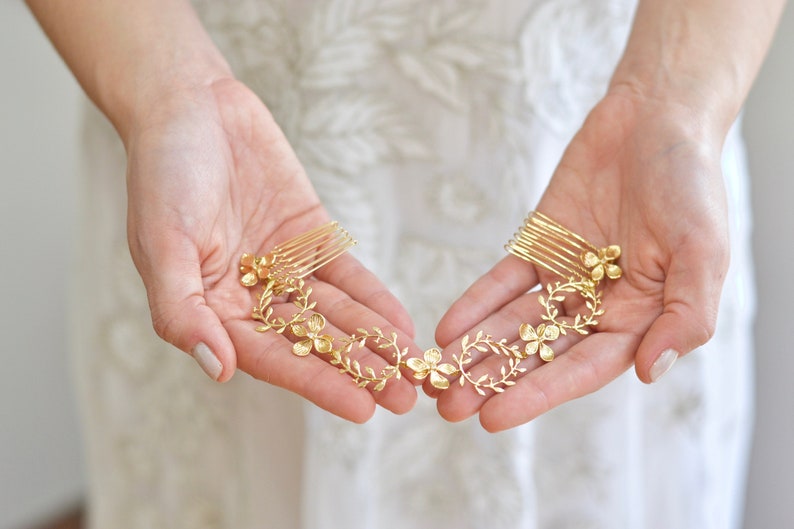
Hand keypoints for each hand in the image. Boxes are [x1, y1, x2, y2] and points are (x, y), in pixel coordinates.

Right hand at [125, 78, 419, 421]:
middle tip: (403, 398)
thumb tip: (219, 370)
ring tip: (412, 367)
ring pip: (334, 313)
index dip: (317, 384)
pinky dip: (373, 298)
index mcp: (211, 310)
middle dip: (358, 369)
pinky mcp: (310, 238)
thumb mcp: (162, 245)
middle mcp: (250, 297)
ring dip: (373, 340)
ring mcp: (283, 268)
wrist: (191, 106)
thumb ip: (183, 311)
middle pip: (311, 342)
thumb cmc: (162, 174)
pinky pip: (345, 274)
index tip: (361, 407)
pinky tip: (401, 323)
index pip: (271, 358)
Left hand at [433, 89, 729, 430]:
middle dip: (493, 381)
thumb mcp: (702, 249)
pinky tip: (446, 329)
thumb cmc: (690, 182)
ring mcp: (565, 278)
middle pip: (539, 354)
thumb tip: (649, 372)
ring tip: (435, 376)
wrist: (654, 118)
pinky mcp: (538, 247)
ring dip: (475, 350)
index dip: (540, 394)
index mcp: (640, 318)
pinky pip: (502, 282)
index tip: (494, 419)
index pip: (583, 368)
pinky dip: (475, 303)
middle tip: (447, 407)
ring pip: (513, 324)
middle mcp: (599, 307)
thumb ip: (684, 314)